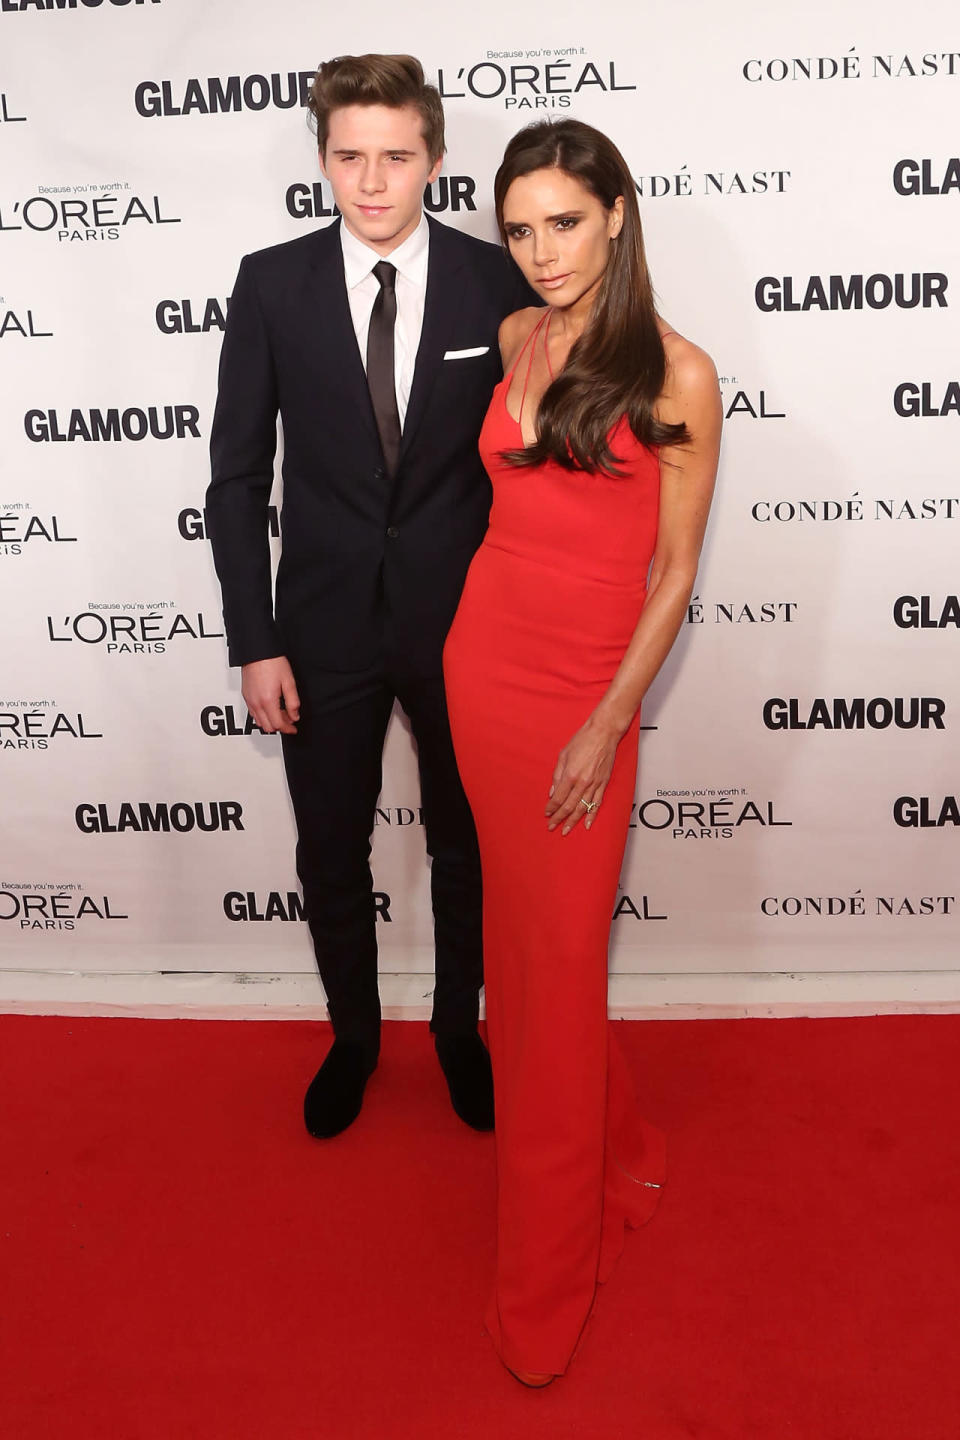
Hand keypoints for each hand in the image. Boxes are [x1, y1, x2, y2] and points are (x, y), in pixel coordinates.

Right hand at [241, 656, 300, 734]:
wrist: (257, 651)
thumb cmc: (272, 662)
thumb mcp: (289, 682)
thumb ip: (293, 702)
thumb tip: (294, 715)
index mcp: (268, 701)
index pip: (278, 725)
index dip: (288, 729)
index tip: (293, 728)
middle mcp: (256, 703)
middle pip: (268, 727)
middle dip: (280, 726)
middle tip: (289, 720)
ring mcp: (249, 700)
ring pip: (259, 722)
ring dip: (270, 722)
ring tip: (281, 713)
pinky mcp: (246, 696)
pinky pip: (253, 713)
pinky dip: (262, 715)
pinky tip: (270, 708)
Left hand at [545, 710, 624, 834]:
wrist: (603, 733)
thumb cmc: (583, 740)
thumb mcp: (563, 755)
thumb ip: (557, 775)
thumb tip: (553, 792)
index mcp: (570, 775)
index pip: (558, 798)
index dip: (551, 807)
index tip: (547, 813)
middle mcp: (583, 782)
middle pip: (569, 806)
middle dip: (559, 818)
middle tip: (552, 827)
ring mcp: (594, 784)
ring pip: (582, 808)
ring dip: (573, 820)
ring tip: (566, 830)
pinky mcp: (603, 784)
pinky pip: (597, 803)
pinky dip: (592, 815)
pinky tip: (587, 824)